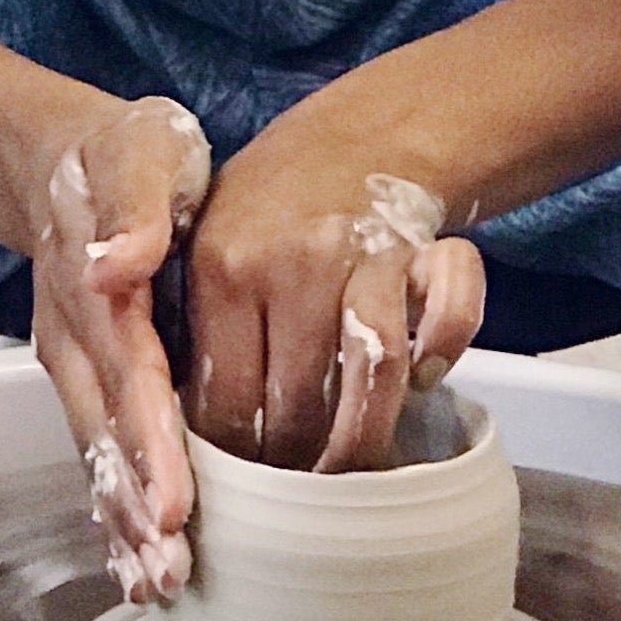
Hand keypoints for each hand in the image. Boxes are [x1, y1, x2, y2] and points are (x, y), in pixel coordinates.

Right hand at [27, 94, 212, 603]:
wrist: (64, 159)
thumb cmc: (121, 152)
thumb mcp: (139, 150)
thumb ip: (134, 204)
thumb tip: (120, 263)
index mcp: (100, 292)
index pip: (130, 377)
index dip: (151, 443)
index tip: (174, 506)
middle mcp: (77, 340)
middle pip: (107, 435)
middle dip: (136, 508)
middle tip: (169, 575)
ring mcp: (73, 366)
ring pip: (98, 454)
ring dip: (122, 522)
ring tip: (155, 585)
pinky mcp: (82, 380)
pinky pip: (98, 449)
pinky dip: (112, 507)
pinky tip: (133, 558)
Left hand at [186, 115, 485, 471]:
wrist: (361, 134)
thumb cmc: (272, 207)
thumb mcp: (205, 247)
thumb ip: (191, 333)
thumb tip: (173, 440)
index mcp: (221, 268)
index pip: (222, 406)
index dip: (236, 459)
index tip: (245, 480)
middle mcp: (292, 261)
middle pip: (296, 409)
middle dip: (299, 464)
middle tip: (300, 485)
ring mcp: (365, 255)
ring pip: (371, 378)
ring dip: (367, 437)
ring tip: (354, 464)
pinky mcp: (427, 250)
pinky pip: (448, 321)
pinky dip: (442, 357)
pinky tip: (423, 377)